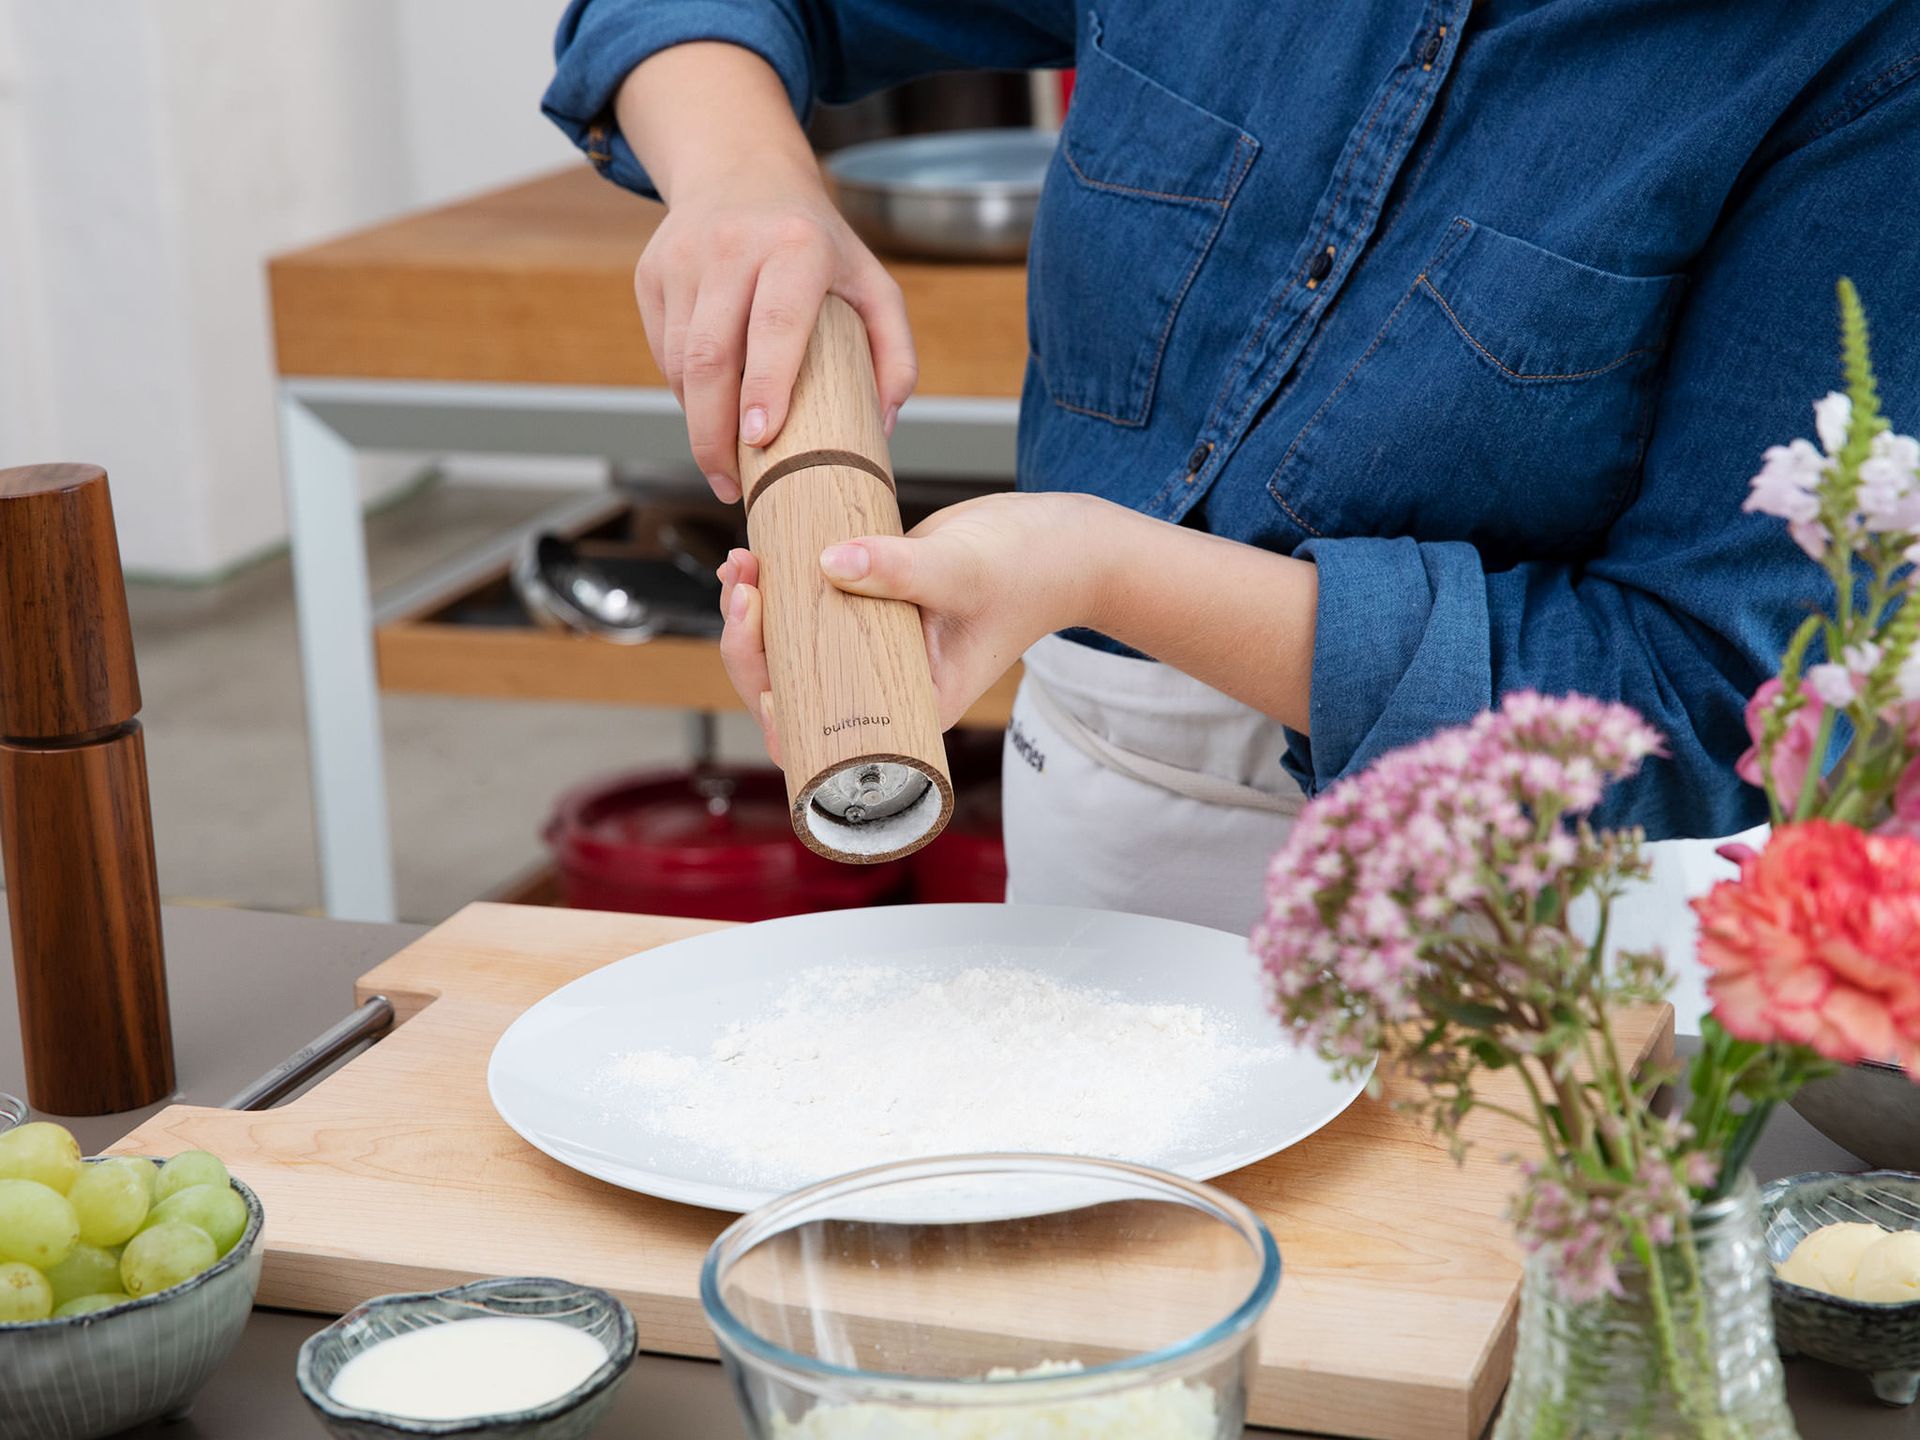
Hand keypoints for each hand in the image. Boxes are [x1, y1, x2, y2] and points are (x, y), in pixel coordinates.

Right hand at [634, 161, 915, 502]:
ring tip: (723, 460)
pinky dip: (684, 390)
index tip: (760, 439)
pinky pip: (664, 350)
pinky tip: (709, 408)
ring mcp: (684, 257)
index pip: (775, 324)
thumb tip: (882, 425)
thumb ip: (894, 352)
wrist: (742, 170)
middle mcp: (734, 246)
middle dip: (714, 432)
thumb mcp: (872, 281)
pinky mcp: (652, 272)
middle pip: (712, 355)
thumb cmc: (818, 243)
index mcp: (797, 245)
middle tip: (732, 484)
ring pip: (680, 360)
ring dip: (697, 420)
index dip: (765, 385)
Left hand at [715, 492, 1109, 756]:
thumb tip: (828, 562)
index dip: (780, 715)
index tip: (766, 675)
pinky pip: (806, 612)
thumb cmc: (1030, 573)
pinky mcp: (867, 608)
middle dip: (751, 646)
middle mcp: (883, 690)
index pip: (825, 740)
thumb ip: (899, 569)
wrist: (1062, 542)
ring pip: (790, 652)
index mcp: (908, 711)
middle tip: (745, 589)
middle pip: (792, 694)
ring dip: (753, 616)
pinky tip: (753, 560)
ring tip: (740, 567)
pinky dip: (775, 590)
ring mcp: (871, 650)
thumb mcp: (963, 570)